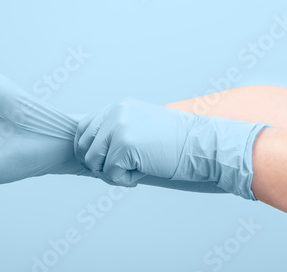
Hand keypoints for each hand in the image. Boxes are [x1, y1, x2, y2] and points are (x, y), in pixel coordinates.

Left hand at [74, 97, 268, 198]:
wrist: (202, 145)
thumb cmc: (175, 141)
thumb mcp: (140, 125)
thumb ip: (116, 132)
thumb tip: (90, 155)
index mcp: (117, 106)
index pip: (83, 128)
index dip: (85, 149)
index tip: (97, 163)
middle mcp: (115, 112)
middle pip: (83, 146)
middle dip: (96, 164)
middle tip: (116, 172)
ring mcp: (118, 127)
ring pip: (93, 161)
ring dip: (110, 173)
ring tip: (133, 172)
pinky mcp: (124, 145)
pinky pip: (109, 173)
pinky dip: (124, 180)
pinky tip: (141, 174)